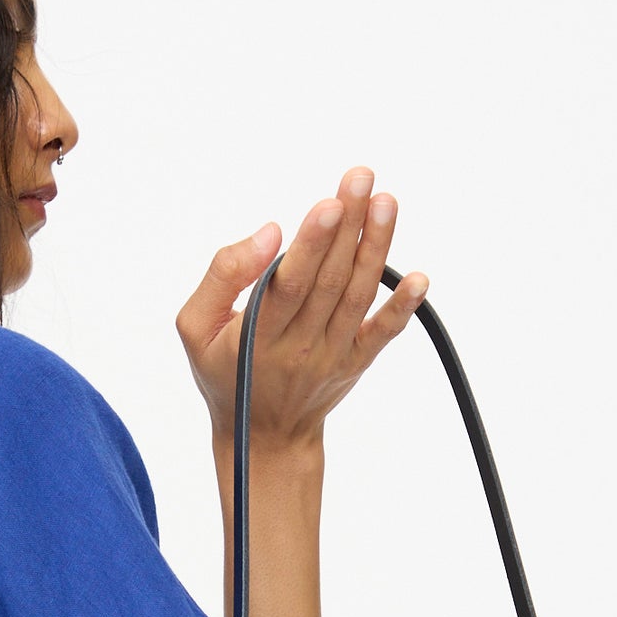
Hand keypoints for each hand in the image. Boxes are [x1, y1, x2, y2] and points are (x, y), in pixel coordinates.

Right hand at [175, 165, 428, 445]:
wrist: (262, 438)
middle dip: (348, 226)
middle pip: (329, 280)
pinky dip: (403, 308)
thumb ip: (222, 276)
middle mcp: (300, 347)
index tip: (329, 204)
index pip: (289, 285)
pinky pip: (382, 334)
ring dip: (375, 248)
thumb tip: (270, 233)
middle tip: (361, 178)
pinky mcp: (355, 362)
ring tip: (386, 201)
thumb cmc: (226, 373)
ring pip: (356, 296)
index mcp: (258, 336)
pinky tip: (420, 279)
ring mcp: (332, 356)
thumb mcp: (196, 329)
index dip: (312, 244)